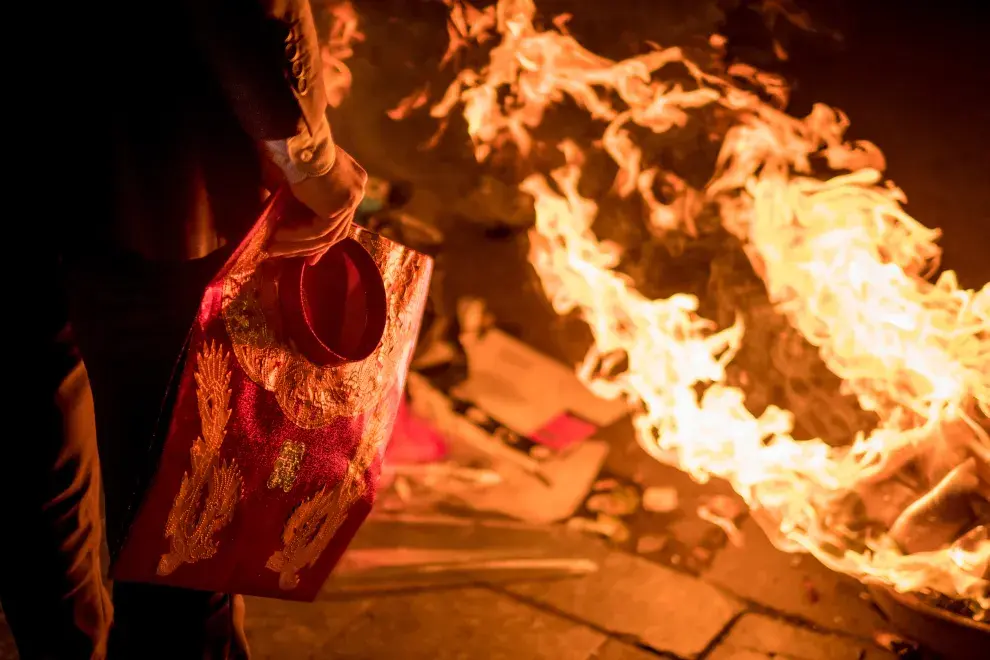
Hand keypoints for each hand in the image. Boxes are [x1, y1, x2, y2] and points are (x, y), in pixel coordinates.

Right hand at [267, 146, 367, 262]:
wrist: (295, 138)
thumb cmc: (290, 151)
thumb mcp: (298, 179)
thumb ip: (300, 201)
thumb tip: (284, 222)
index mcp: (352, 179)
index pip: (341, 215)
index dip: (325, 235)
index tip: (314, 250)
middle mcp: (357, 189)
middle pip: (339, 228)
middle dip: (317, 248)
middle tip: (302, 262)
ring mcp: (352, 198)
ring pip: (327, 233)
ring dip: (298, 245)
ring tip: (274, 249)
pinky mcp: (340, 206)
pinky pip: (319, 231)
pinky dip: (297, 238)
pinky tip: (278, 240)